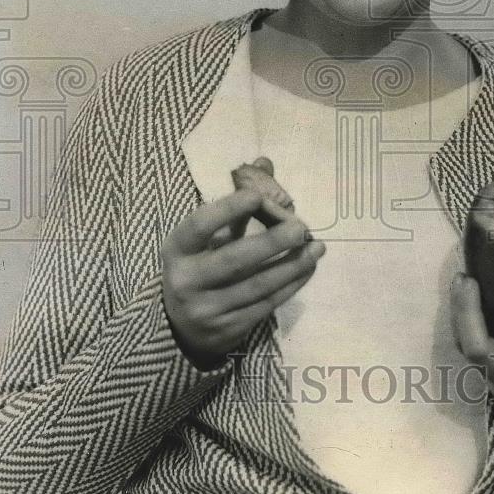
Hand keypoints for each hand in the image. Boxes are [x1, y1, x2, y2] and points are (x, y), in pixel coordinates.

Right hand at [161, 188, 324, 370]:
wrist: (180, 328)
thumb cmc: (198, 267)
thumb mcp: (203, 239)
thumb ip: (234, 205)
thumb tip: (265, 163)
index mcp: (177, 250)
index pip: (199, 226)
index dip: (227, 210)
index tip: (256, 195)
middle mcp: (187, 281)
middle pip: (233, 260)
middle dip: (271, 243)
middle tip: (300, 227)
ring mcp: (208, 309)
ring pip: (257, 285)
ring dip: (292, 265)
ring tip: (317, 248)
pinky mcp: (230, 329)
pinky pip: (266, 304)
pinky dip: (291, 285)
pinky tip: (307, 268)